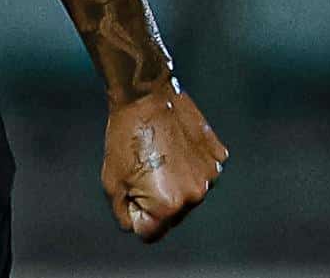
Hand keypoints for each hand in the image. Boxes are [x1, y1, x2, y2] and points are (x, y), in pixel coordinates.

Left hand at [102, 80, 227, 241]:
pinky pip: (202, 170)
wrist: (145, 97)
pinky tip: (176, 143)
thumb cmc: (124, 138)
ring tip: (159, 153)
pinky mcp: (218, 157)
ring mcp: (210, 176)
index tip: (130, 190)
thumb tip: (134, 226)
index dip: (134, 213)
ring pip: (187, 191)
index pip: (150, 231)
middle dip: (155, 198)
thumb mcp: (111, 181)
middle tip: (142, 167)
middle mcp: (195, 196)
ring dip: (174, 180)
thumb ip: (123, 212)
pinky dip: (190, 162)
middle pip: (171, 213)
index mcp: (168, 206)